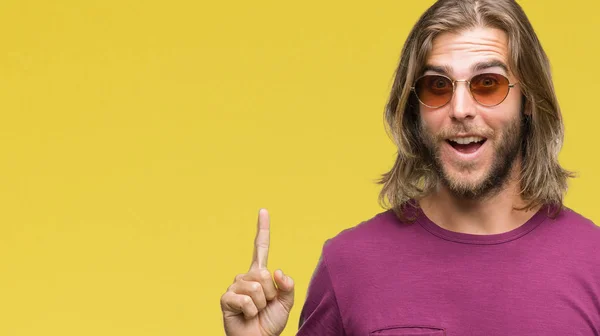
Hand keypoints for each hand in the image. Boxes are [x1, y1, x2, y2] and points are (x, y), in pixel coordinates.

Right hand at [220, 209, 294, 335]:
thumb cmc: (270, 322)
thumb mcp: (286, 302)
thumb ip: (287, 286)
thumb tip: (278, 271)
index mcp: (260, 274)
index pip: (260, 247)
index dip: (262, 229)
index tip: (263, 210)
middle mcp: (245, 276)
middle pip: (264, 274)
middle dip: (271, 294)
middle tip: (265, 306)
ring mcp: (234, 286)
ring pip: (256, 288)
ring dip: (261, 304)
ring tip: (256, 312)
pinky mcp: (226, 298)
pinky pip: (245, 300)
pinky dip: (251, 311)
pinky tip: (246, 316)